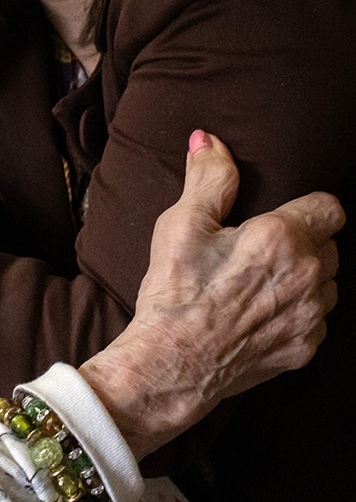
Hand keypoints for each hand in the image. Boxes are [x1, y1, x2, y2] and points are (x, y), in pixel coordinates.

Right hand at [79, 130, 342, 459]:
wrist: (173, 364)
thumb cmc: (175, 291)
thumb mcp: (182, 223)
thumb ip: (208, 177)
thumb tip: (210, 140)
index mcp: (282, 238)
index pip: (330, 207)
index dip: (308, 205)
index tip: (282, 211)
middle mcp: (307, 277)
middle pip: (330, 245)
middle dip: (304, 239)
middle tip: (261, 243)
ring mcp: (310, 318)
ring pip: (328, 283)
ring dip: (305, 275)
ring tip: (262, 276)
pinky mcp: (304, 349)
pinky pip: (317, 318)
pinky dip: (298, 309)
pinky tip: (262, 308)